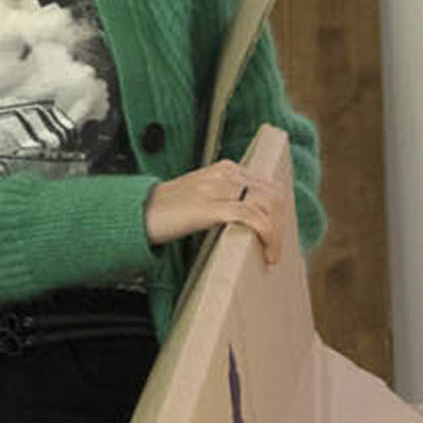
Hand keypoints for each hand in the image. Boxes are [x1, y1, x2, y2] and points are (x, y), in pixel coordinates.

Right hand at [144, 157, 286, 264]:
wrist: (140, 212)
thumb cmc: (169, 210)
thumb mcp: (204, 196)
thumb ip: (227, 199)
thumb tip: (251, 217)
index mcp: (227, 169)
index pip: (269, 186)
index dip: (281, 213)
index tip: (278, 234)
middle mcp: (226, 174)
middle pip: (274, 196)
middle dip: (282, 225)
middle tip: (276, 248)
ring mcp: (219, 189)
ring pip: (267, 206)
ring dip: (277, 234)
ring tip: (271, 253)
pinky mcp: (210, 207)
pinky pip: (251, 217)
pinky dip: (266, 235)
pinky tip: (266, 251)